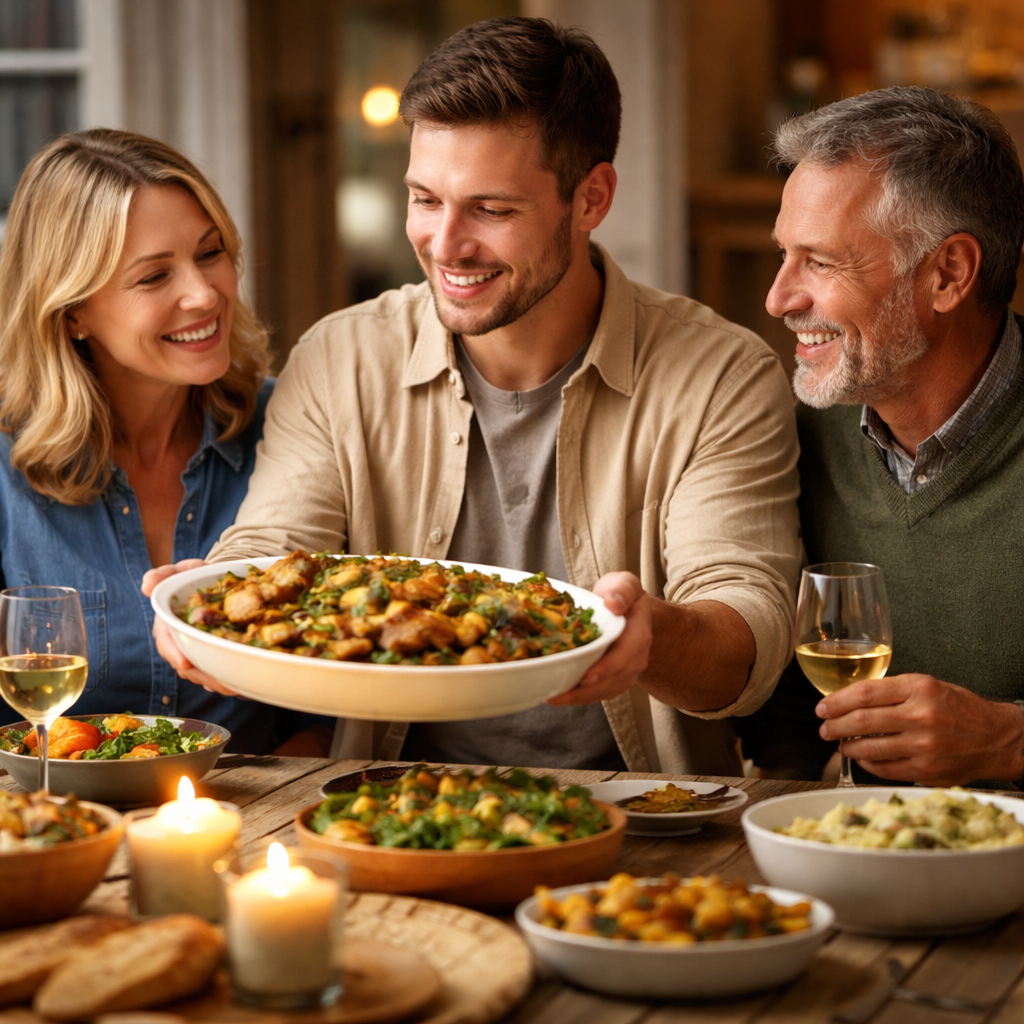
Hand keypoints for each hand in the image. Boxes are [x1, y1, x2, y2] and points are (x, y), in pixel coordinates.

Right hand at [142, 560, 240, 696]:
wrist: (214, 582)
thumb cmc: (193, 577)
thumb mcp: (179, 571)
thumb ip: (163, 575)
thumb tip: (148, 585)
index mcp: (168, 624)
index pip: (167, 642)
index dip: (174, 653)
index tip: (185, 663)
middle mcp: (181, 643)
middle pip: (188, 666)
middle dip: (203, 676)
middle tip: (220, 683)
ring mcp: (197, 651)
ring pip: (204, 673)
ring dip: (218, 682)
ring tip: (236, 687)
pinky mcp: (215, 654)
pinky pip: (220, 671)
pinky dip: (230, 679)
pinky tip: (243, 684)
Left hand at [547, 572, 651, 706]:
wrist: (630, 612)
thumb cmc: (622, 596)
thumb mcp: (625, 584)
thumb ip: (622, 590)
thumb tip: (613, 603)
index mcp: (638, 634)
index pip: (624, 655)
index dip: (606, 668)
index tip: (586, 678)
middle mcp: (636, 658)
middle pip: (612, 680)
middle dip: (584, 691)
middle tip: (556, 695)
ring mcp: (626, 672)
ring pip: (604, 691)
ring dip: (578, 698)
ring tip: (551, 697)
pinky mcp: (615, 679)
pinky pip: (599, 693)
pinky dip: (579, 697)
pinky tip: (558, 695)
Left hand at [816, 673, 1023, 785]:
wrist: (996, 738)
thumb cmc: (958, 709)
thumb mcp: (927, 686)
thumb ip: (891, 691)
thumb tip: (848, 700)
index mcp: (919, 689)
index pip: (864, 693)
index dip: (836, 701)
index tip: (823, 707)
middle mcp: (921, 716)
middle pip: (860, 721)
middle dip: (834, 725)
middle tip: (824, 728)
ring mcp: (923, 747)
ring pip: (868, 748)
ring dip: (847, 746)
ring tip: (840, 743)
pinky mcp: (926, 772)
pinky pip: (884, 768)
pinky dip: (867, 763)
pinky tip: (862, 757)